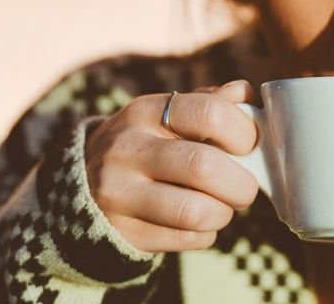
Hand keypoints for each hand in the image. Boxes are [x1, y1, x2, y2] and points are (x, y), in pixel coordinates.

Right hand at [84, 80, 259, 251]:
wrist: (83, 185)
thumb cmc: (145, 144)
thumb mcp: (166, 115)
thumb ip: (208, 102)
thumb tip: (249, 95)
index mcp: (145, 111)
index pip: (210, 113)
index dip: (244, 133)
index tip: (249, 145)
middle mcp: (127, 149)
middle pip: (204, 167)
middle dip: (241, 183)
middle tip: (244, 187)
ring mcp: (119, 193)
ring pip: (196, 211)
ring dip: (223, 213)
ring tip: (220, 206)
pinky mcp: (123, 231)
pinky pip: (186, 238)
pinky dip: (205, 234)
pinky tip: (197, 222)